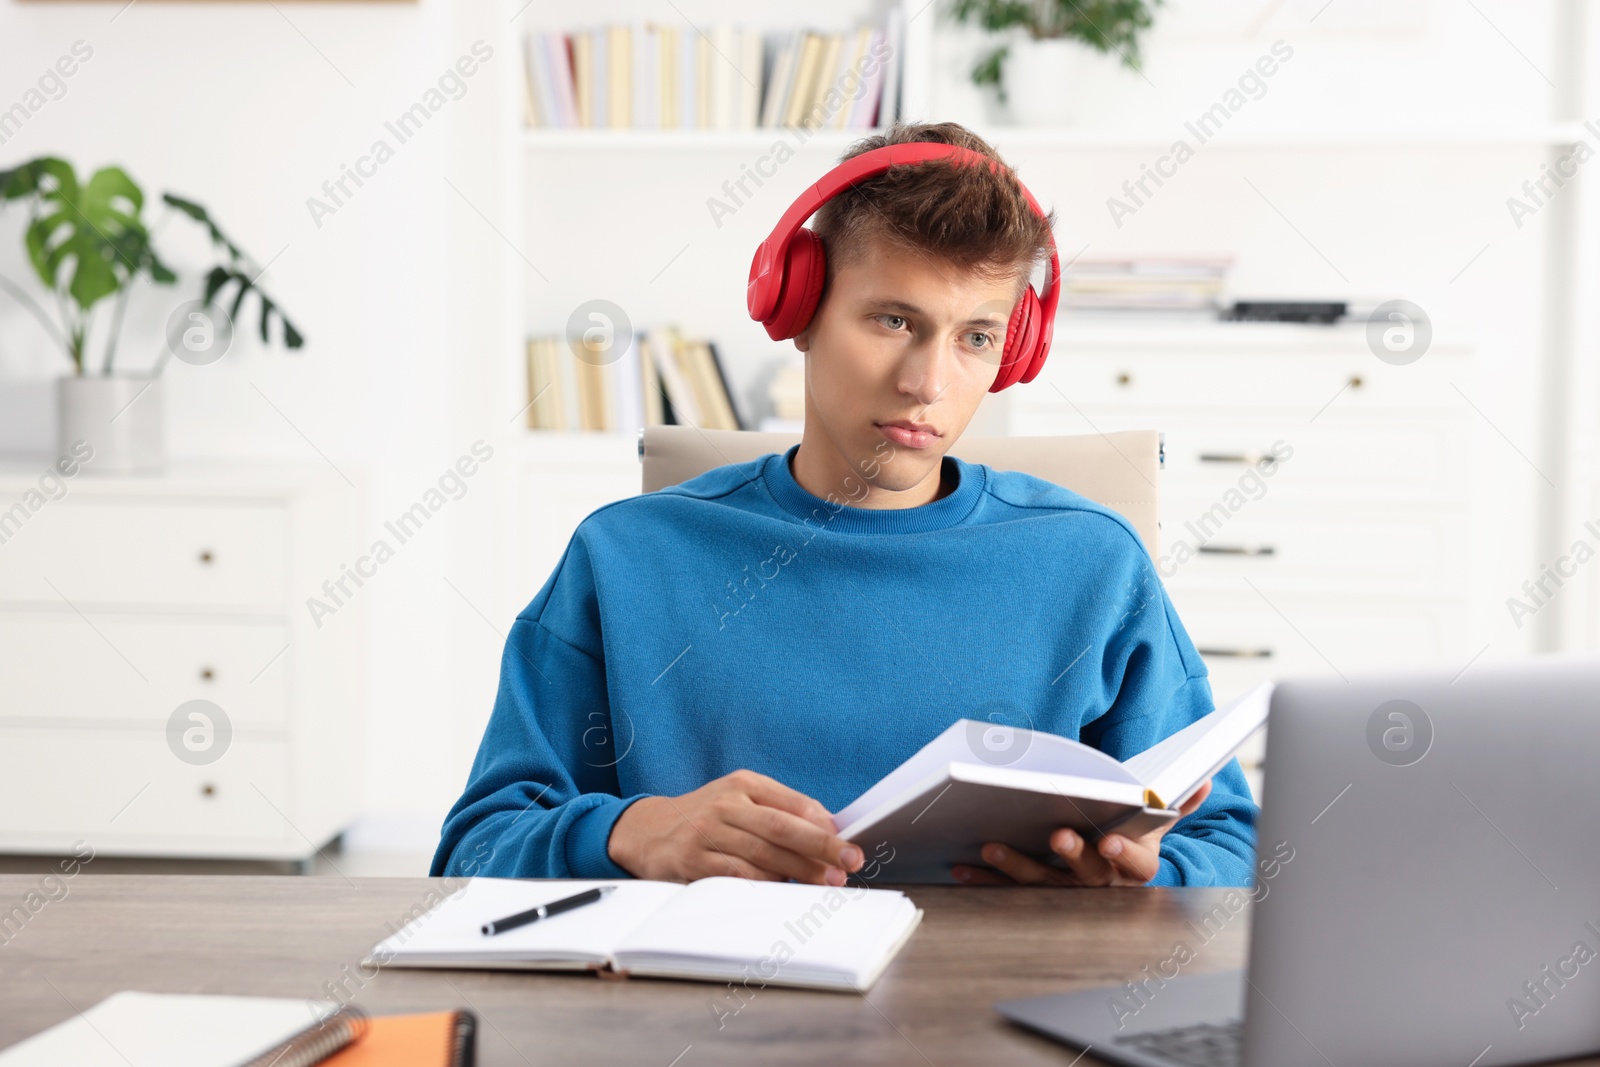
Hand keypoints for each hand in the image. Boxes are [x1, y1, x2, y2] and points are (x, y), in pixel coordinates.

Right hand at [608, 769, 864, 885]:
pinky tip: (783, 891)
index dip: (825, 827)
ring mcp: (706, 832)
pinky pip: (736, 875)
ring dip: (798, 872)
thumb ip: (781, 810)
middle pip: (782, 828)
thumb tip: (829, 830)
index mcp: (743, 783)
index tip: (849, 846)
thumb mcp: (740, 800)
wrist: (647, 830)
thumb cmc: (707, 818)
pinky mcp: (692, 860)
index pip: (793, 804)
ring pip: (762, 855)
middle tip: (848, 864)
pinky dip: (763, 884)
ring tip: (824, 883)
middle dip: (821, 848)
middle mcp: (725, 804)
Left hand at [951, 779, 1213, 886]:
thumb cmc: (1131, 836)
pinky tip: (961, 867)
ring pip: (1041, 885)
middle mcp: (1101, 885)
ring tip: (991, 845)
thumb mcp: (1157, 822)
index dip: (1125, 854)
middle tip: (1057, 835)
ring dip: (1016, 866)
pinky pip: (1006, 891)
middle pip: (1087, 875)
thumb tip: (1203, 778)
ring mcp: (1065, 893)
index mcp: (1134, 866)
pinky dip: (984, 879)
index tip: (1110, 840)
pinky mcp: (1032, 896)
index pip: (1137, 865)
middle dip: (1072, 856)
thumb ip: (1179, 802)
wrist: (1111, 873)